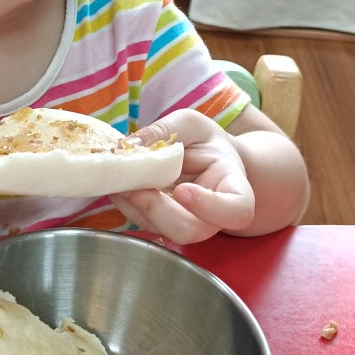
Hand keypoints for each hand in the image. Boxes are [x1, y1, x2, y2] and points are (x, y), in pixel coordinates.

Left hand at [110, 111, 254, 244]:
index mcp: (234, 186)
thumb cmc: (205, 142)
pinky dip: (126, 203)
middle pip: (190, 230)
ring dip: (135, 206)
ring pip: (162, 230)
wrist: (205, 160)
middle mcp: (213, 215)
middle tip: (134, 186)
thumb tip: (129, 145)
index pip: (236, 210)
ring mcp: (187, 223)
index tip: (183, 190)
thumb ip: (164, 130)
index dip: (210, 207)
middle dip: (156, 209)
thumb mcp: (190, 123)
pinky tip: (117, 182)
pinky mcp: (163, 224)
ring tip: (118, 178)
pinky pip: (143, 222)